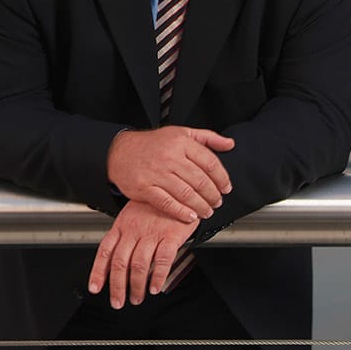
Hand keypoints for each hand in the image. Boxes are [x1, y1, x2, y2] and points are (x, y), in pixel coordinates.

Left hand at [87, 200, 196, 308]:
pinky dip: (157, 277)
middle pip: (121, 263)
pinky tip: (155, 287)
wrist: (182, 188)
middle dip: (118, 287)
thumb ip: (124, 234)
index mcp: (122, 224)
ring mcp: (153, 232)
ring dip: (137, 286)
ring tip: (138, 297)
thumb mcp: (134, 213)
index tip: (96, 288)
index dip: (98, 272)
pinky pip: (162, 260)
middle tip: (119, 301)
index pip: (105, 251)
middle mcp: (135, 229)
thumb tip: (113, 260)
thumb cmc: (157, 203)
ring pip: (139, 265)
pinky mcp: (171, 235)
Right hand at [107, 126, 234, 222]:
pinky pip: (166, 203)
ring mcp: (157, 173)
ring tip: (208, 211)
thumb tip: (230, 144)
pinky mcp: (144, 188)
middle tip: (218, 202)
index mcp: (182, 143)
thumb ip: (208, 138)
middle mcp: (170, 157)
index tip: (226, 188)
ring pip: (186, 193)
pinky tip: (190, 217)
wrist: (120, 151)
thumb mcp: (182, 132)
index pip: (210, 162)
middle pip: (200, 180)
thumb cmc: (153, 143)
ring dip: (201, 205)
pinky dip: (181, 212)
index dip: (222, 178)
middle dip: (213, 195)